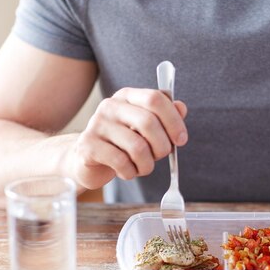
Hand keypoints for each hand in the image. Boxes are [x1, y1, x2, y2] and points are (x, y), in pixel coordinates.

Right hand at [69, 88, 187, 189]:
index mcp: (127, 96)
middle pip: (148, 122)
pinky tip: (127, 172)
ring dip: (147, 164)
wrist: (88, 159)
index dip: (174, 120)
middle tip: (160, 157)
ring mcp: (96, 124)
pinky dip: (131, 172)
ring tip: (142, 167)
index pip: (155, 98)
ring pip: (137, 147)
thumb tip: (181, 107)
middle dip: (162, 146)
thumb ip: (165, 117)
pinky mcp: (88, 146)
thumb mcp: (146, 129)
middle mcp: (110, 106)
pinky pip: (121, 162)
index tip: (182, 140)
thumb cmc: (123, 143)